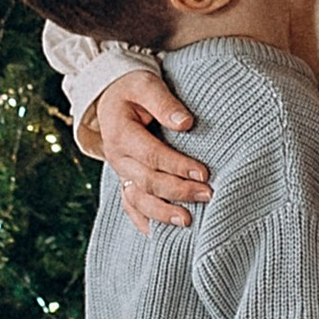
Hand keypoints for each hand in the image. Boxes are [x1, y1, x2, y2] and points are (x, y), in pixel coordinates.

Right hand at [85, 66, 210, 232]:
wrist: (110, 95)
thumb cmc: (133, 88)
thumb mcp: (146, 84)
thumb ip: (164, 102)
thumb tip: (186, 123)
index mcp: (121, 133)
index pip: (151, 155)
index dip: (177, 166)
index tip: (203, 172)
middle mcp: (117, 157)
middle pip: (147, 181)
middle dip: (178, 191)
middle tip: (207, 195)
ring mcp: (119, 172)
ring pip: (137, 199)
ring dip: (162, 212)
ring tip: (188, 222)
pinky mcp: (124, 179)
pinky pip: (130, 206)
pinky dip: (143, 221)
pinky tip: (159, 235)